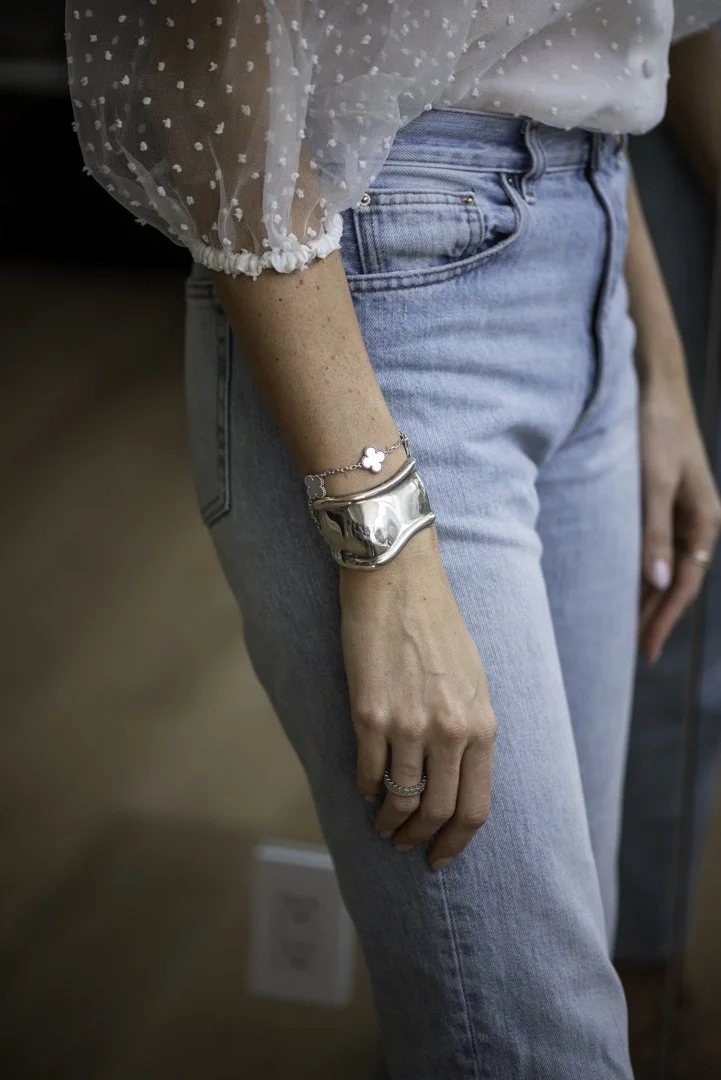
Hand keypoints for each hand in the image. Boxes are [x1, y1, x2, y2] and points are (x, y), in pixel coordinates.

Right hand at [339, 526, 496, 869]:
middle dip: (418, 839)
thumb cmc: (438, 625)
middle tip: (404, 845)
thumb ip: (470, 729)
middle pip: (436, 811)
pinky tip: (364, 788)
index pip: (474, 806)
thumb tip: (457, 774)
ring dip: (388, 821)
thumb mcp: (473, 679)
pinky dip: (364, 788)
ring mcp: (408, 725)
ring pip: (399, 799)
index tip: (440, 855)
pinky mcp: (369, 714)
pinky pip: (367, 770)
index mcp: (481, 724)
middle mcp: (449, 731)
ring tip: (381, 824)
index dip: (456, 841)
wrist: (398, 581)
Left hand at [638, 377, 720, 662]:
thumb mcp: (651, 483)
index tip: (646, 649)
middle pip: (677, 579)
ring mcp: (681, 510)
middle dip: (657, 615)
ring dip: (648, 596)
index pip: (684, 582)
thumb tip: (656, 584)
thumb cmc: (653, 430)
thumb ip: (653, 533)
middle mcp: (697, 519)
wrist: (653, 385)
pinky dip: (642, 569)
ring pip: (666, 565)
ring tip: (627, 628)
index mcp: (704, 518)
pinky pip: (656, 546)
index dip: (664, 618)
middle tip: (633, 651)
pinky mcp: (662, 500)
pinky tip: (625, 583)